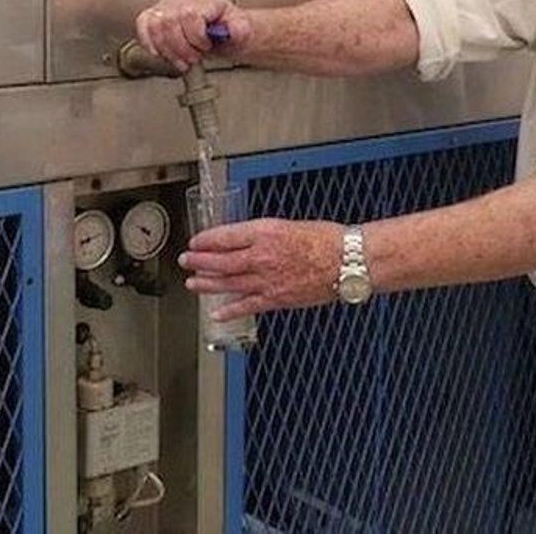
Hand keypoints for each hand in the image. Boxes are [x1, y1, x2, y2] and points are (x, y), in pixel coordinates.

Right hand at [134, 0, 252, 71]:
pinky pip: (143, 24)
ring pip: (155, 24)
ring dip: (166, 50)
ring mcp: (169, 5)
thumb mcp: (242, 31)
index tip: (204, 47)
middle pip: (170, 21)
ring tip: (180, 60)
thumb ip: (240, 30)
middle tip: (192, 58)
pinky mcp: (157, 15)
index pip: (190, 14)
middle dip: (181, 48)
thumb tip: (233, 30)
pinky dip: (148, 41)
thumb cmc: (230, 32)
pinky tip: (160, 53)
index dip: (195, 37)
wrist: (224, 33)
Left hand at [178, 218, 343, 321]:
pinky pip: (247, 305)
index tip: (195, 242)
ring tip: (192, 283)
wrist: (349, 260)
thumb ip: (263, 234)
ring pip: (228, 283)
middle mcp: (261, 256)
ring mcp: (267, 280)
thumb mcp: (288, 224)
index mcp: (264, 232)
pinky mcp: (277, 298)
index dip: (205, 240)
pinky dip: (229, 309)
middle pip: (220, 260)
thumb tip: (243, 240)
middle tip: (186, 261)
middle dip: (199, 261)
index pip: (224, 236)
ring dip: (207, 283)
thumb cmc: (326, 239)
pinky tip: (216, 312)